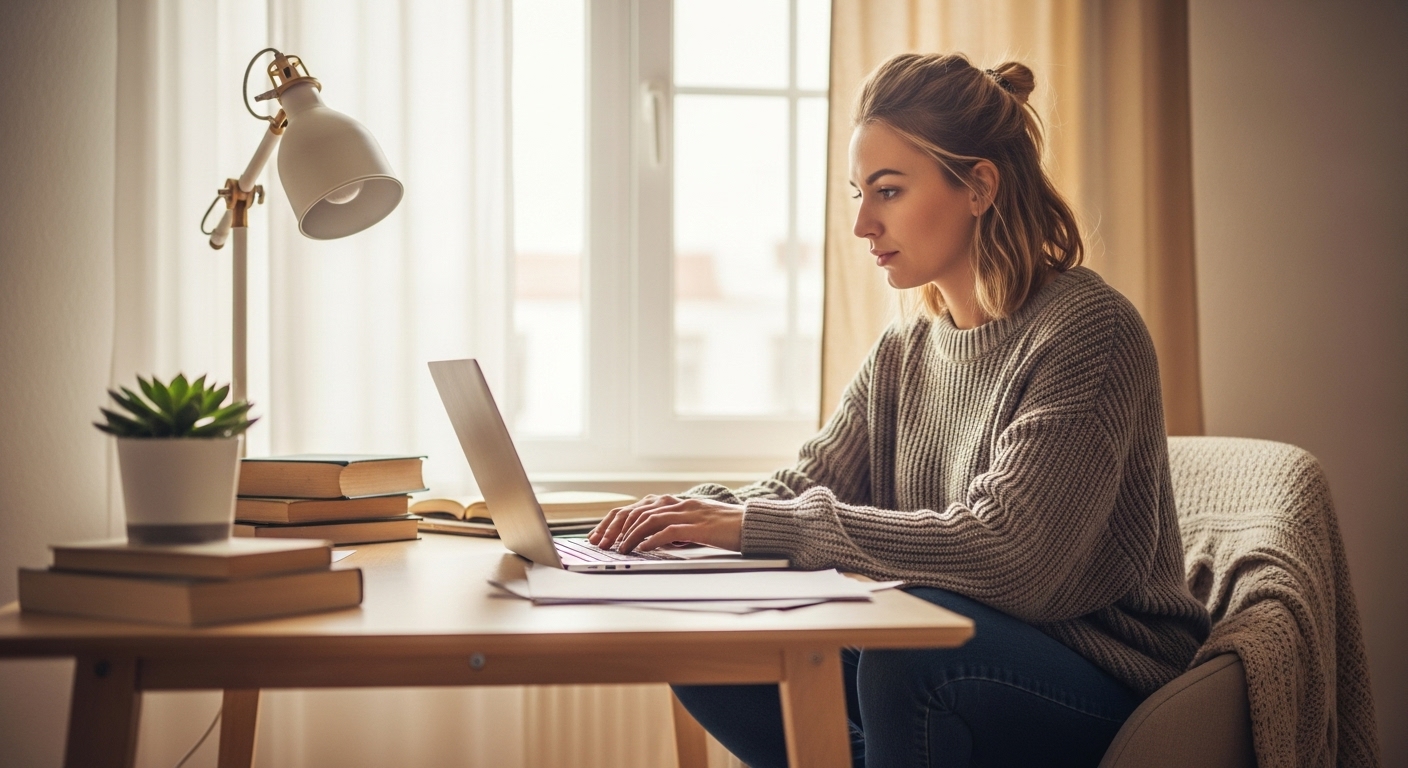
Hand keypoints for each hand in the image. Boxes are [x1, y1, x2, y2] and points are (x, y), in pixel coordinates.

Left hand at [588, 495, 743, 553]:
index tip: (600, 536)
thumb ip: (674, 529)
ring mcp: (688, 513)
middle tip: (601, 544)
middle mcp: (678, 504)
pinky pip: (668, 531)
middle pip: (636, 511)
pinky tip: (641, 549)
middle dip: (615, 529)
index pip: (636, 508)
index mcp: (675, 503)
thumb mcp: (694, 526)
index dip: (614, 521)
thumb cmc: (726, 528)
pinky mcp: (698, 526)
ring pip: (648, 520)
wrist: (753, 525)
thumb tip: (652, 542)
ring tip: (618, 549)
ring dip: (629, 536)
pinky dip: (651, 540)